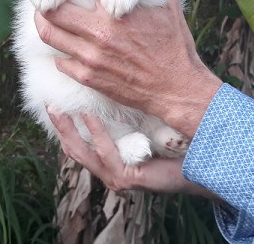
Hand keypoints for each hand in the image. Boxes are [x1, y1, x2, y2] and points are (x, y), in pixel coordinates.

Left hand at [36, 0, 221, 139]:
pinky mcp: (89, 77)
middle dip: (46, 0)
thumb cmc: (175, 46)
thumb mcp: (170, 6)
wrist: (176, 88)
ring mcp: (91, 57)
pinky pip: (61, 62)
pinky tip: (64, 48)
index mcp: (117, 11)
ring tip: (44, 18)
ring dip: (44, 23)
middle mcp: (100, 32)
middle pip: (55, 11)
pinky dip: (60, 52)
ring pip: (51, 35)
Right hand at [48, 108, 216, 197]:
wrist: (205, 159)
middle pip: (74, 148)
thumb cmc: (175, 137)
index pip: (82, 140)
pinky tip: (89, 116)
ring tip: (58, 108)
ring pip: (83, 153)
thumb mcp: (146, 119)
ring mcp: (116, 175)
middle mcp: (110, 167)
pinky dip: (96, 134)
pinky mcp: (127, 177)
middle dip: (59, 126)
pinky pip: (106, 154)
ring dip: (69, 130)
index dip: (65, 122)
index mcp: (113, 155)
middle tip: (48, 103)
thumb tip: (117, 75)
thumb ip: (129, 106)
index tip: (54, 99)